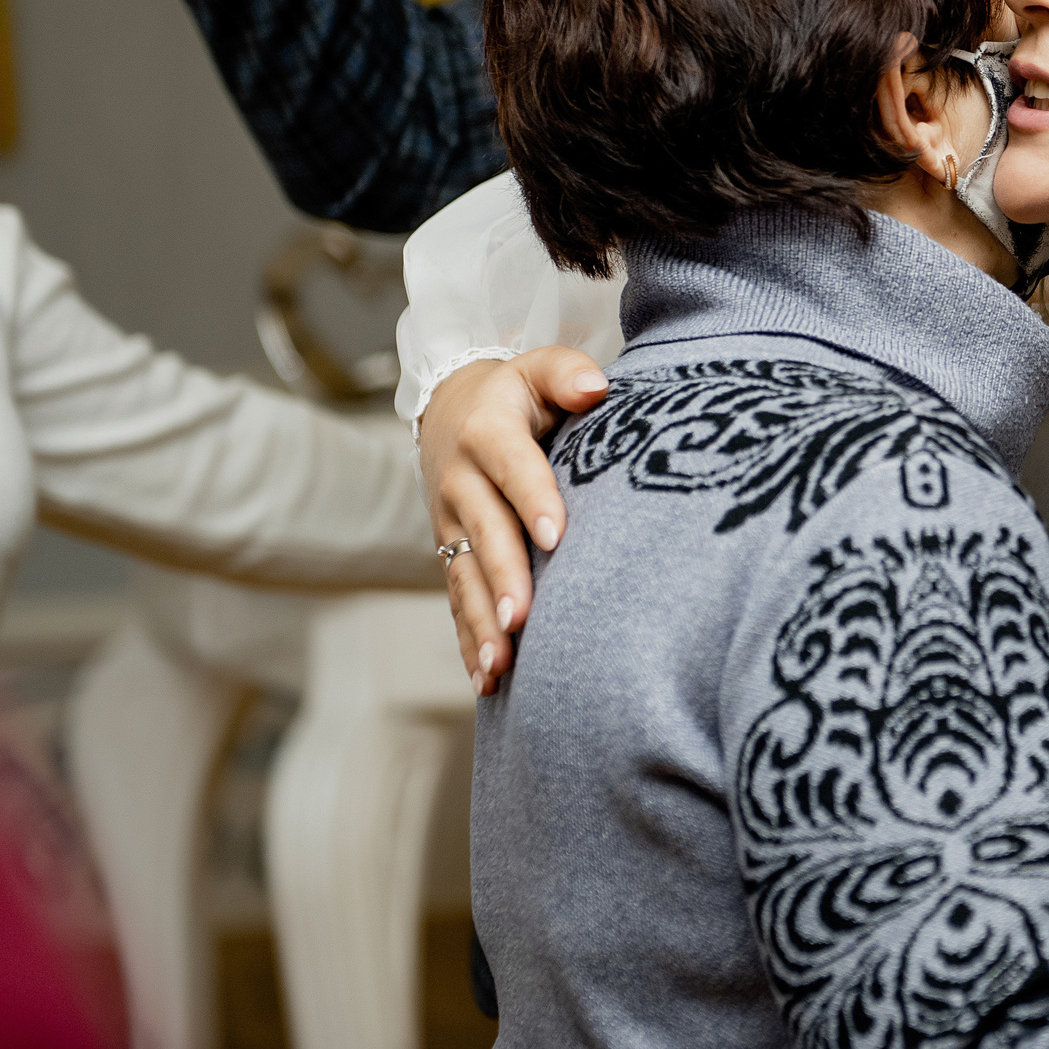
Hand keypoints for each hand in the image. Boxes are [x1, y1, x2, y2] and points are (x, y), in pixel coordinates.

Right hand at [422, 348, 607, 691]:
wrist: (453, 411)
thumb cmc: (518, 393)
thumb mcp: (538, 368)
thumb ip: (566, 373)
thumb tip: (597, 387)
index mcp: (488, 433)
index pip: (514, 468)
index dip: (533, 500)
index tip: (556, 537)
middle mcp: (462, 483)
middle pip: (485, 534)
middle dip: (504, 578)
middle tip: (523, 620)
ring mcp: (451, 525)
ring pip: (466, 577)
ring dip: (482, 623)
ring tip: (501, 665)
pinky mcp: (451, 555)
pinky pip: (458, 601)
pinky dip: (469, 640)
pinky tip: (487, 680)